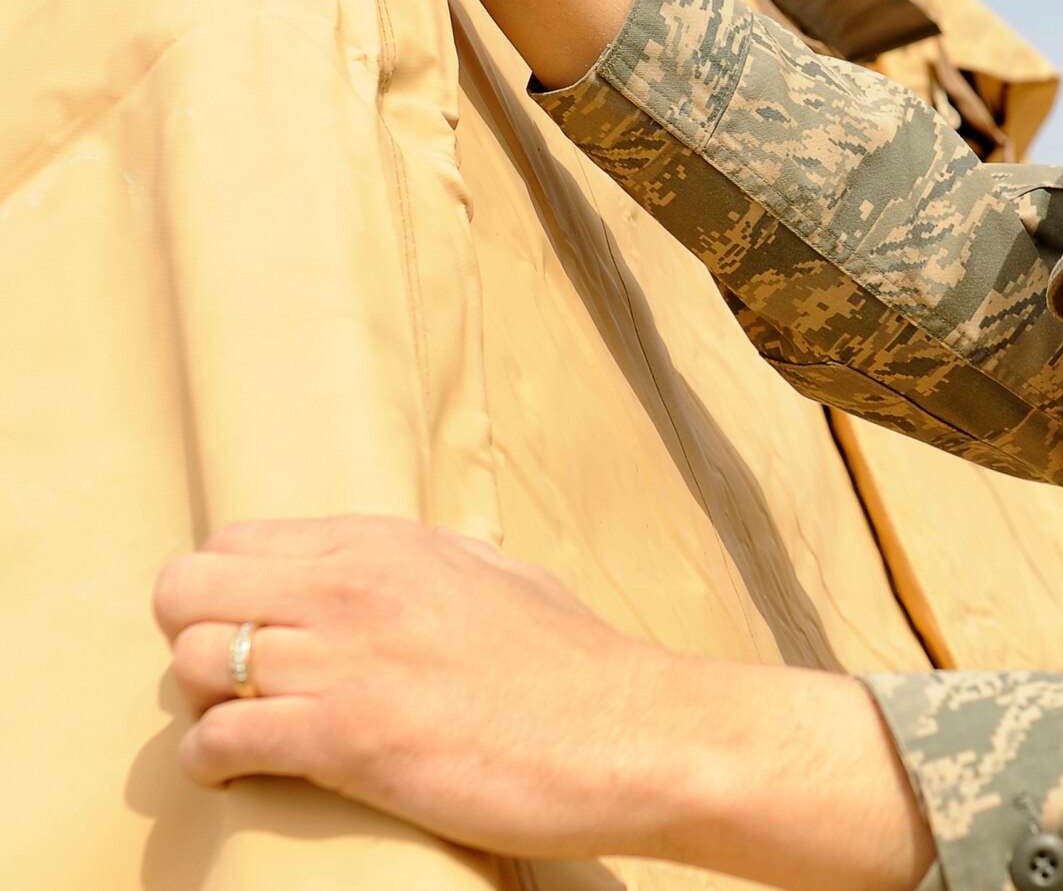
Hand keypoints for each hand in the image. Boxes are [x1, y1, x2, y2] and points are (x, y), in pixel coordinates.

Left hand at [154, 516, 673, 857]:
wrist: (627, 733)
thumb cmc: (574, 665)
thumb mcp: (496, 575)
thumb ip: (426, 562)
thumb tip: (393, 563)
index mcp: (384, 543)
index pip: (233, 540)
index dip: (225, 591)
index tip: (251, 630)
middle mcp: (350, 587)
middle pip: (185, 590)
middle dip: (191, 637)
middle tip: (232, 681)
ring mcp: (344, 661)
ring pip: (188, 665)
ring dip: (201, 705)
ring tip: (245, 728)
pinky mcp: (344, 739)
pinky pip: (218, 742)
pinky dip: (214, 763)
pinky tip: (247, 771)